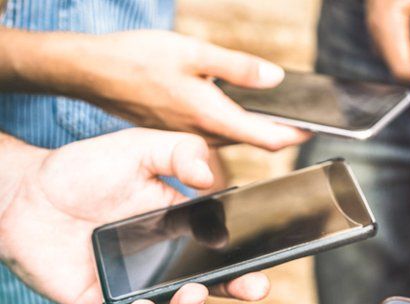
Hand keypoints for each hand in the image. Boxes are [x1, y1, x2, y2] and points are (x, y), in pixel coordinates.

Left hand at [0, 128, 270, 303]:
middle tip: (254, 287)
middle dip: (236, 289)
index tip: (266, 258)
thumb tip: (210, 177)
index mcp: (182, 228)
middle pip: (211, 283)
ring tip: (190, 295)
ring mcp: (136, 285)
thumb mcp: (137, 148)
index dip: (248, 256)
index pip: (224, 246)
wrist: (22, 192)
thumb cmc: (82, 169)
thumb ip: (178, 152)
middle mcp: (165, 261)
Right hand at [72, 30, 308, 150]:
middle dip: (282, 131)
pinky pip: (214, 132)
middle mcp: (203, 135)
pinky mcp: (177, 131)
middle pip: (254, 141)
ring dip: (258, 127)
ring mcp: (188, 136)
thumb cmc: (137, 58)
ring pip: (234, 137)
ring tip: (281, 111)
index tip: (318, 128)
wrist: (89, 71)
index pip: (268, 139)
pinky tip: (239, 105)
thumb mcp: (194, 53)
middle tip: (307, 117)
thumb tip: (276, 78)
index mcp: (212, 118)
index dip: (297, 135)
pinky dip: (234, 122)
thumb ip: (237, 67)